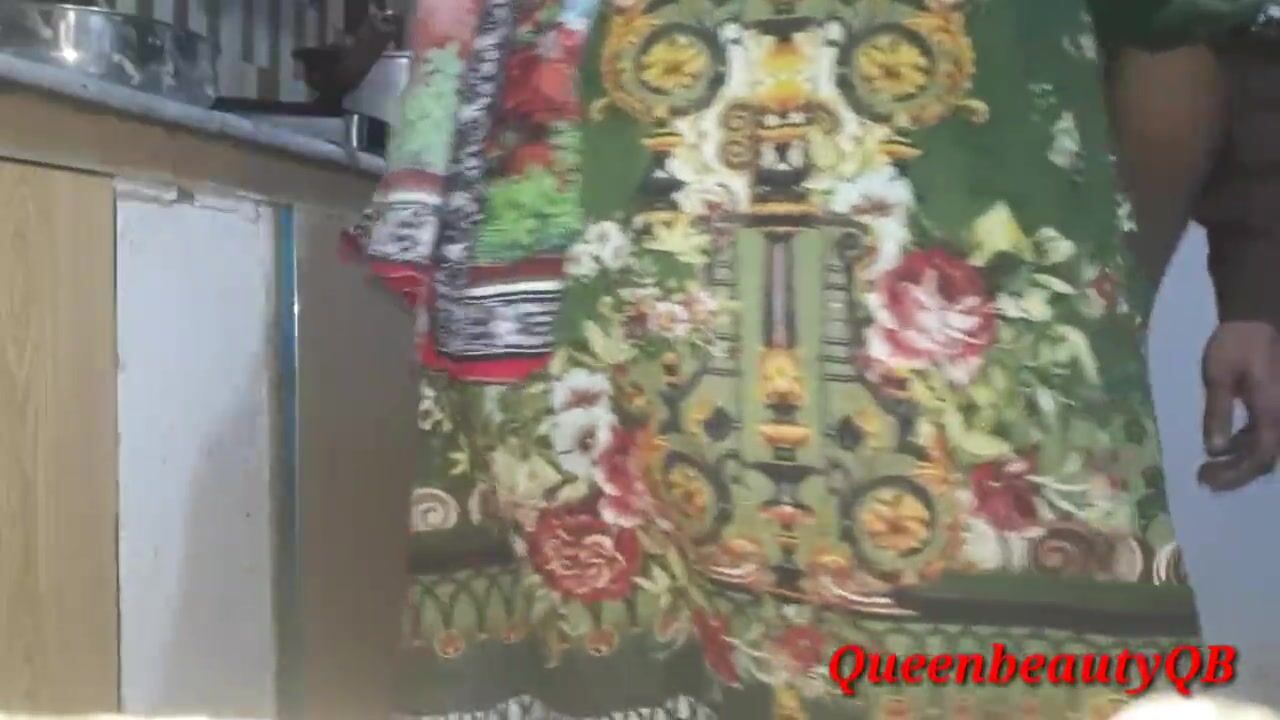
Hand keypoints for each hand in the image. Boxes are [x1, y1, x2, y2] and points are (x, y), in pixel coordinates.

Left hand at [1199, 321, 1279, 489]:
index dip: (1235, 475)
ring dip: (1240, 460)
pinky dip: (1246, 444)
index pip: (1260, 457)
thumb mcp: (1218, 377)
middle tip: (1204, 476)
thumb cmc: (1237, 344)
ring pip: (1268, 448)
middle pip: (1266, 458)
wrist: (1258, 318)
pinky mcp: (1277, 405)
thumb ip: (1218, 413)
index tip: (1206, 480)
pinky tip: (1223, 443)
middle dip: (1236, 473)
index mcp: (1273, 412)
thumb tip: (1214, 449)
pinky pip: (1267, 433)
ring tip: (1208, 464)